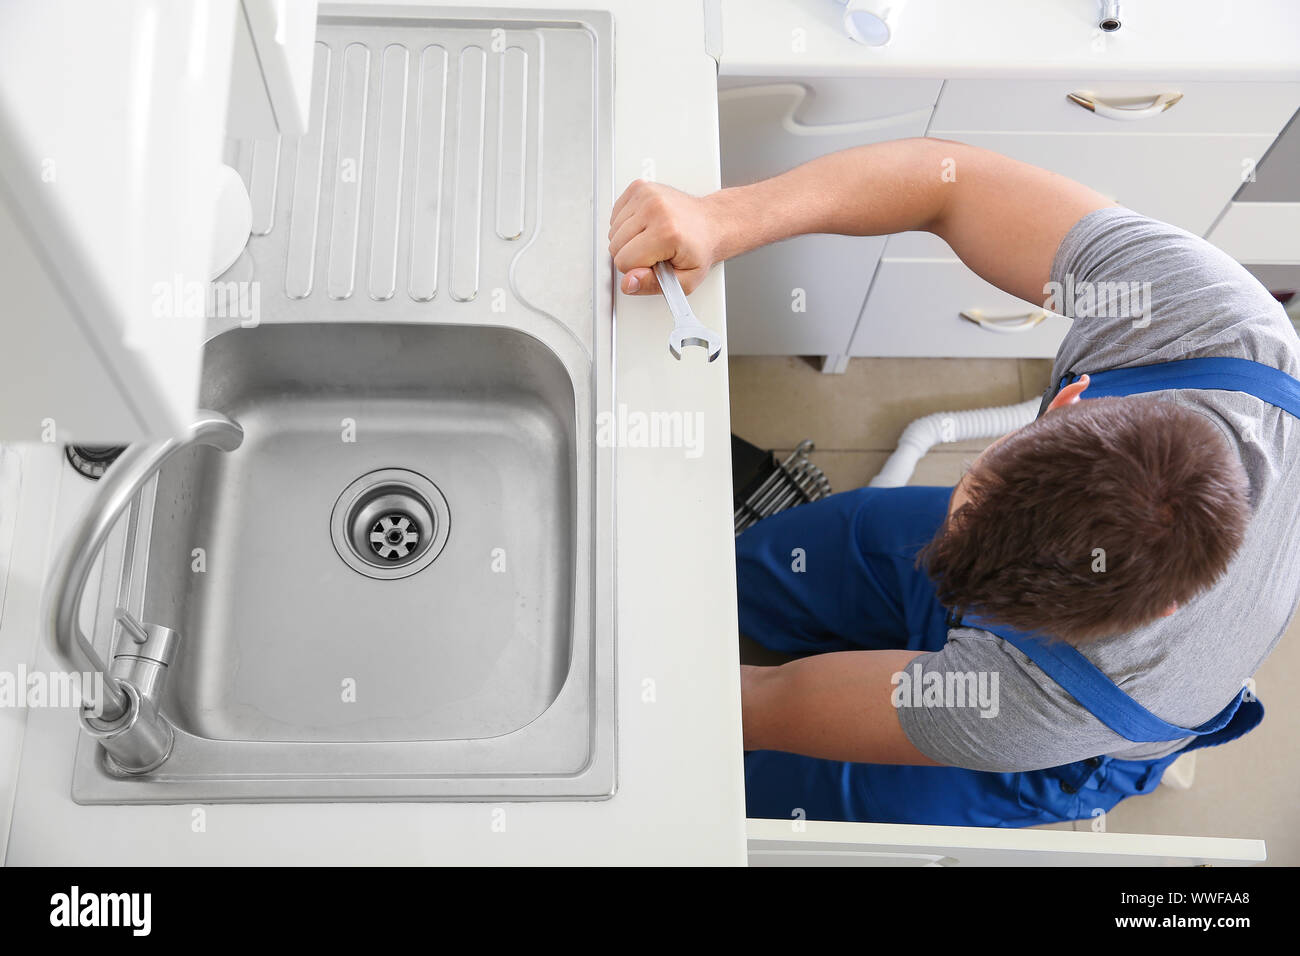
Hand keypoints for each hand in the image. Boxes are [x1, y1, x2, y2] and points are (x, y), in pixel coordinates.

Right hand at [607, 180, 721, 295]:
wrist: (712, 223)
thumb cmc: (699, 249)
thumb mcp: (684, 280)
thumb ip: (652, 285)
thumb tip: (628, 282)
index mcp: (666, 232)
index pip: (624, 261)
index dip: (637, 270)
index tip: (654, 263)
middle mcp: (655, 209)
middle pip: (615, 246)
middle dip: (632, 255)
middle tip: (655, 251)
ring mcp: (646, 195)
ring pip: (613, 231)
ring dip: (628, 239)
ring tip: (651, 238)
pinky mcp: (639, 187)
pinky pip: (615, 216)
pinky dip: (626, 224)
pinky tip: (645, 226)